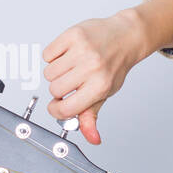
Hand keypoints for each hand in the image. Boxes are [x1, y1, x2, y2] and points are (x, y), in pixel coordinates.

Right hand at [42, 10, 147, 144]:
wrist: (125, 37)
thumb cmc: (114, 66)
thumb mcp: (106, 92)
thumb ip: (92, 115)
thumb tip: (92, 138)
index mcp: (100, 86)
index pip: (67, 109)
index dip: (57, 111)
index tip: (57, 108)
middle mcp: (92, 68)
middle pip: (54, 89)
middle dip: (59, 89)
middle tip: (72, 81)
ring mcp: (82, 50)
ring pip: (49, 72)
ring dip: (56, 72)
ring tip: (71, 67)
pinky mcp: (73, 35)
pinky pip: (47, 54)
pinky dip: (54, 56)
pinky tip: (68, 54)